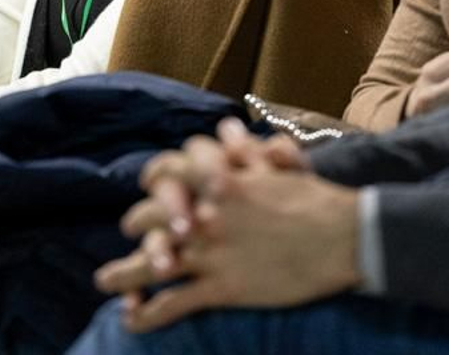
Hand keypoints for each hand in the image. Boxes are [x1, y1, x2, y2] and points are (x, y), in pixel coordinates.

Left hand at [95, 120, 358, 332]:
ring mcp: (209, 252)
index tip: (147, 185)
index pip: (167, 172)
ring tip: (105, 281)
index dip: (153, 179)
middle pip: (149, 217)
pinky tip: (132, 321)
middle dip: (135, 225)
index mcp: (215, 179)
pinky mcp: (222, 288)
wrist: (342, 237)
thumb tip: (228, 128)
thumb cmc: (313, 198)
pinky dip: (148, 315)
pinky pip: (173, 304)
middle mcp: (204, 213)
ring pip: (151, 264)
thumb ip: (245, 149)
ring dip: (123, 274)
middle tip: (128, 231)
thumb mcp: (275, 163)